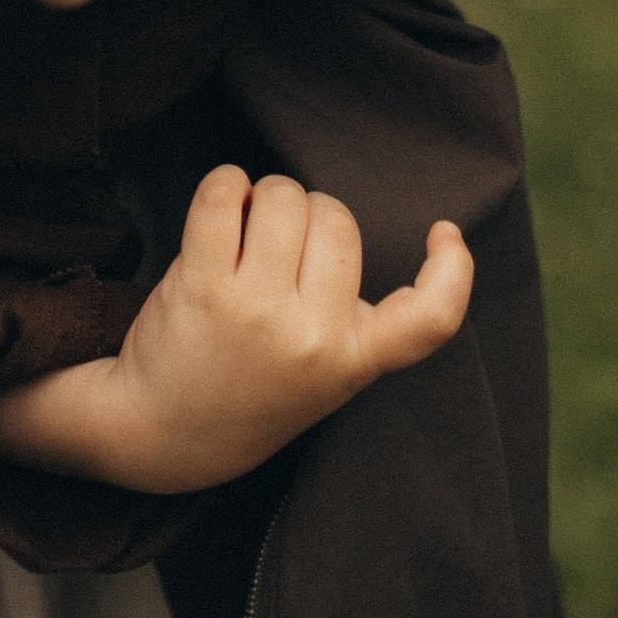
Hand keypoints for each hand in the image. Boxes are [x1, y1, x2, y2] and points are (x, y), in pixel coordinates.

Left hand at [0, 164, 473, 491]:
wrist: (165, 434)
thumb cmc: (249, 386)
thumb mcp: (325, 373)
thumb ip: (355, 318)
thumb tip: (361, 226)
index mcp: (354, 360)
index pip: (431, 319)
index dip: (453, 269)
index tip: (443, 232)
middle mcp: (313, 337)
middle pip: (336, 218)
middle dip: (308, 212)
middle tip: (277, 244)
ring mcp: (258, 312)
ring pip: (285, 197)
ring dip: (264, 196)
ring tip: (243, 228)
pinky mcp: (203, 288)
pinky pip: (225, 195)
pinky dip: (225, 183)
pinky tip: (222, 200)